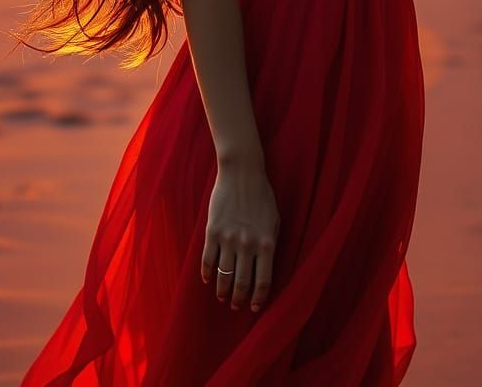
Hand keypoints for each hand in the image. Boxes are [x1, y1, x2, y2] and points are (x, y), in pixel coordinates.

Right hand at [201, 159, 279, 312]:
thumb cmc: (262, 196)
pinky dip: (207, 273)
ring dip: (222, 290)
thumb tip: (264, 268)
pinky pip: (208, 259)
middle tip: (236, 305)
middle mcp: (247, 245)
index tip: (255, 307)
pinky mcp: (212, 231)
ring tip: (222, 296)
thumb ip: (270, 245)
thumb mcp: (274, 221)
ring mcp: (228, 239)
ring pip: (224, 275)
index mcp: (266, 244)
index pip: (263, 282)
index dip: (258, 299)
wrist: (242, 173)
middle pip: (242, 283)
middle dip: (239, 299)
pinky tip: (208, 279)